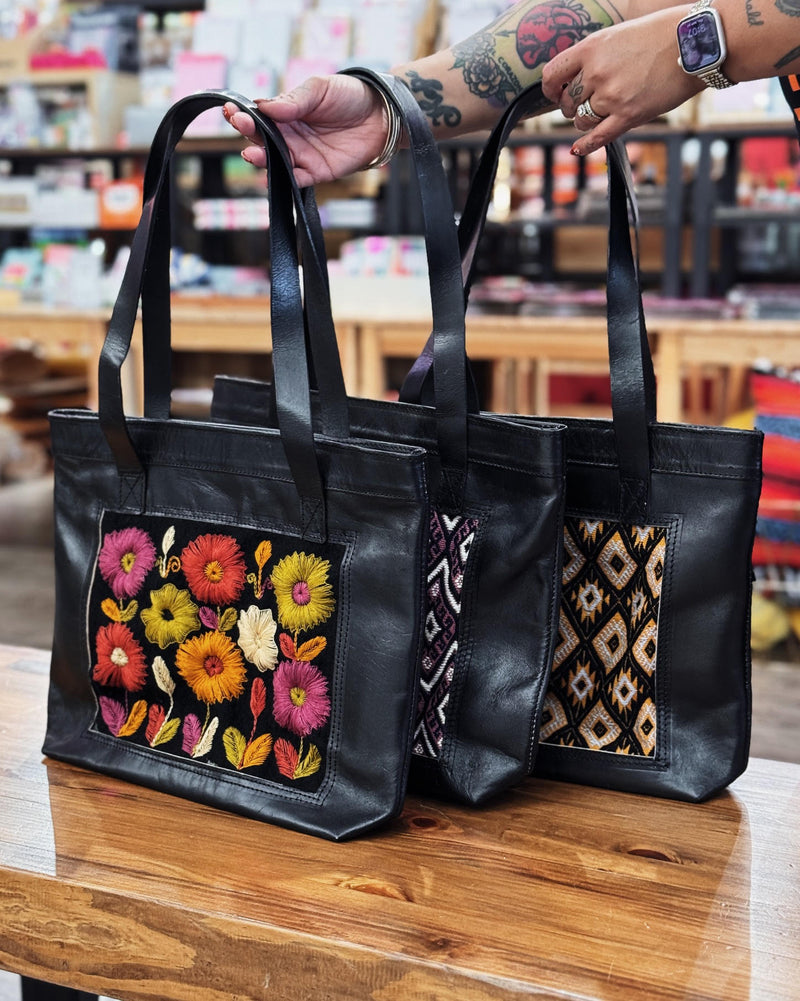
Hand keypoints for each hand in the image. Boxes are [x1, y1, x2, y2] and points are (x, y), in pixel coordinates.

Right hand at [224, 74, 388, 184]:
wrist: (382, 115)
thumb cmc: (350, 96)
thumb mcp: (319, 89)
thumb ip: (292, 101)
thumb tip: (264, 107)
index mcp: (287, 113)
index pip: (259, 116)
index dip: (244, 114)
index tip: (233, 110)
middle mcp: (290, 135)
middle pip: (262, 139)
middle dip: (248, 132)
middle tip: (240, 123)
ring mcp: (302, 155)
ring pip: (274, 160)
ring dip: (260, 157)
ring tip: (252, 151)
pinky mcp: (317, 172)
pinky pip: (296, 179)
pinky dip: (285, 178)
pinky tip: (272, 174)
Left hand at [541, 8, 702, 154]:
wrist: (695, 43)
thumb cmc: (661, 34)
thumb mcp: (619, 35)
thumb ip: (595, 55)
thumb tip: (577, 77)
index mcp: (591, 48)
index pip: (552, 74)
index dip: (550, 88)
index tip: (555, 93)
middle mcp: (597, 73)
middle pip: (568, 101)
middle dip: (571, 106)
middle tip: (583, 103)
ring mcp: (612, 96)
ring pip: (581, 120)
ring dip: (584, 121)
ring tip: (596, 114)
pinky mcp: (628, 116)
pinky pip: (598, 137)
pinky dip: (585, 145)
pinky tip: (578, 148)